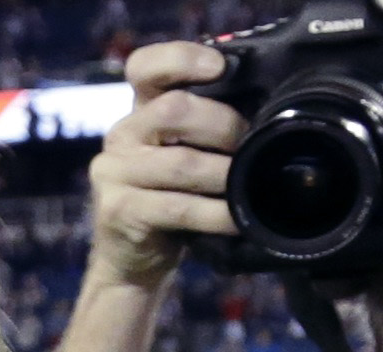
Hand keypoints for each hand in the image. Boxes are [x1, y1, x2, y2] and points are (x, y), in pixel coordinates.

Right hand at [88, 42, 238, 290]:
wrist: (132, 262)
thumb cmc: (170, 201)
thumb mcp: (185, 154)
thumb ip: (206, 127)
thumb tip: (270, 110)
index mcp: (140, 112)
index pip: (145, 67)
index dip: (181, 59)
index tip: (220, 68)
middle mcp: (121, 136)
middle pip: (173, 109)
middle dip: (223, 126)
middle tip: (248, 145)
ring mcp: (113, 173)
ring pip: (181, 163)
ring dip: (225, 175)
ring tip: (248, 185)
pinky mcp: (117, 210)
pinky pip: (178, 207)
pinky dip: (215, 214)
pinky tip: (235, 219)